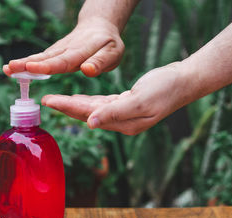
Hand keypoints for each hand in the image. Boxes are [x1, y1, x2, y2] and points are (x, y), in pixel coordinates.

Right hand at [3, 17, 123, 76]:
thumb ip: (100, 62)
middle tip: (11, 68)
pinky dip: (26, 63)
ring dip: (23, 63)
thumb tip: (87, 70)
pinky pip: (39, 58)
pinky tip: (11, 69)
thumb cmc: (108, 44)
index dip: (48, 65)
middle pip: (46, 57)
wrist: (99, 26)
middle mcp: (67, 48)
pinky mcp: (53, 52)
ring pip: (40, 57)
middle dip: (28, 64)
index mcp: (83, 50)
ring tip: (7, 69)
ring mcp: (58, 49)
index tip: (32, 68)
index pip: (64, 60)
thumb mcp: (113, 53)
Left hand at [42, 63, 192, 134]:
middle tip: (46, 100)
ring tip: (57, 100)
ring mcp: (125, 114)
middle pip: (88, 114)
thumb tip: (91, 123)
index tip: (49, 101)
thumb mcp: (140, 100)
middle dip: (66, 107)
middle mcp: (122, 122)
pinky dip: (89, 102)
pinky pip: (103, 104)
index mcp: (124, 124)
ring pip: (93, 109)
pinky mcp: (127, 104)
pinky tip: (79, 99)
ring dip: (75, 104)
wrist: (185, 80)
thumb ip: (115, 112)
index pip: (89, 116)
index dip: (67, 108)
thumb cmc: (166, 89)